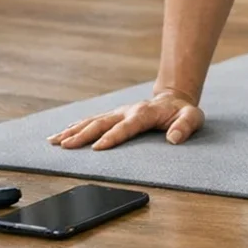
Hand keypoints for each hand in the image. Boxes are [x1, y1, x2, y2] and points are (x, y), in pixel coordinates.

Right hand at [46, 90, 203, 150]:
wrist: (174, 99)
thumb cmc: (182, 112)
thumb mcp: (192, 118)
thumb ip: (185, 126)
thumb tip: (174, 138)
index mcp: (145, 113)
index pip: (127, 126)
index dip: (113, 136)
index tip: (97, 148)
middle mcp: (127, 111)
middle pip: (103, 122)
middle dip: (83, 134)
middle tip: (65, 145)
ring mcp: (118, 112)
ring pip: (93, 120)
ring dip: (73, 130)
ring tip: (54, 141)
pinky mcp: (113, 116)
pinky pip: (92, 120)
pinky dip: (75, 127)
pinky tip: (61, 135)